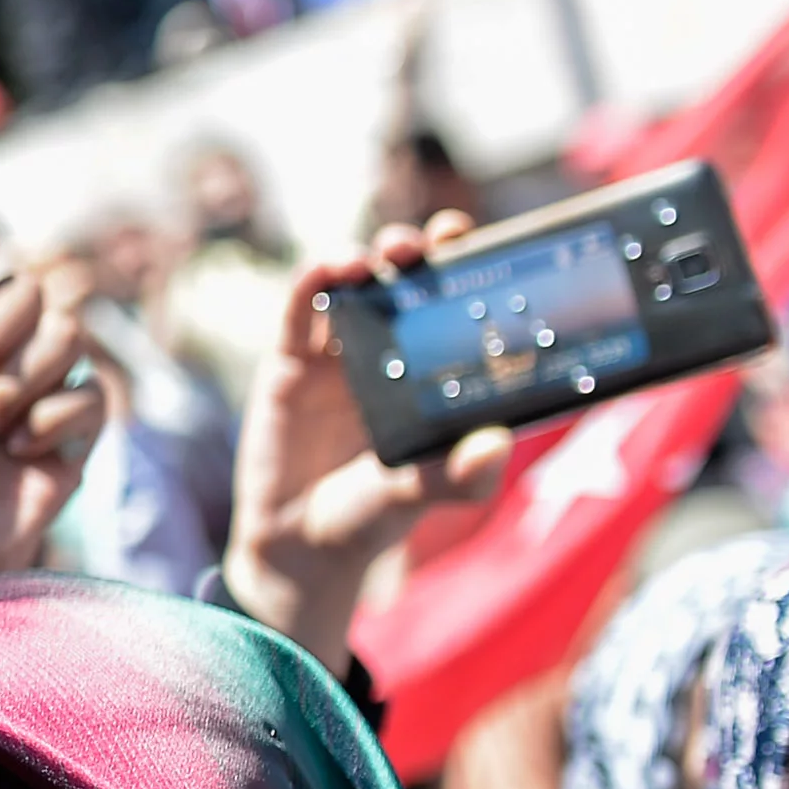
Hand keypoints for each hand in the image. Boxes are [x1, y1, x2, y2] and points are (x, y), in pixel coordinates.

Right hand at [219, 218, 512, 677]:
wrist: (300, 547)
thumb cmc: (373, 518)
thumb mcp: (421, 495)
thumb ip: (459, 475)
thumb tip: (497, 443)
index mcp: (433, 375)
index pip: (458, 308)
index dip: (472, 272)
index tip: (489, 248)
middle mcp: (391, 353)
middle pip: (408, 281)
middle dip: (422, 250)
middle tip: (434, 241)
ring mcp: (340, 353)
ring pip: (355, 284)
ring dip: (365, 257)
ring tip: (373, 259)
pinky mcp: (291, 361)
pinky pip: (299, 312)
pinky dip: (310, 283)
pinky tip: (322, 271)